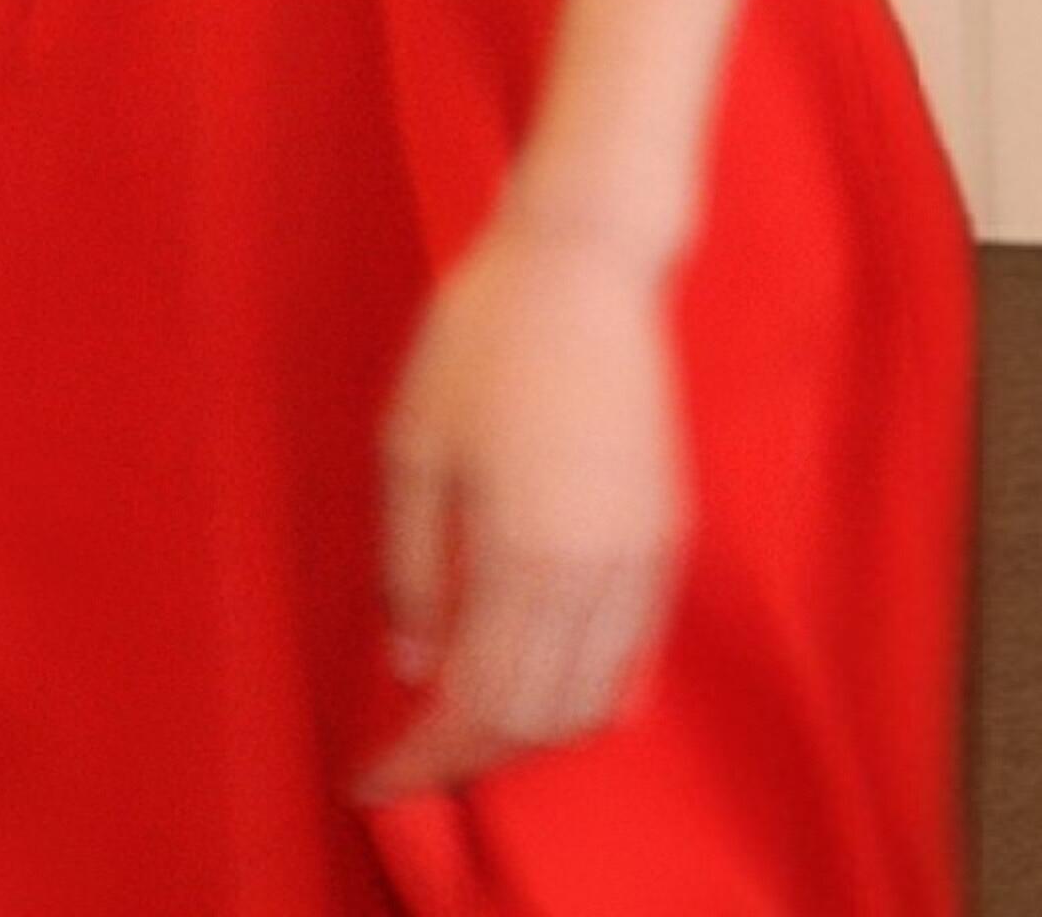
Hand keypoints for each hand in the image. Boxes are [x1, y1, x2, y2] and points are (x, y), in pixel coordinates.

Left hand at [346, 201, 689, 804]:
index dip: (422, 761)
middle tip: (411, 750)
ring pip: (593, 700)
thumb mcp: (411, 444)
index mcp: (521, 555)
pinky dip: (592, 691)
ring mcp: (640, 557)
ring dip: (530, 728)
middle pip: (536, 720)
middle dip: (469, 754)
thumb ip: (406, 567)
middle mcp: (592, 574)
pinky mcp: (669, 533)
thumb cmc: (484, 336)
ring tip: (470, 713)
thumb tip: (411, 664)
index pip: (476, 709)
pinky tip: (550, 681)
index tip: (372, 780)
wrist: (588, 262)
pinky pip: (637, 653)